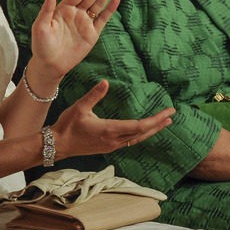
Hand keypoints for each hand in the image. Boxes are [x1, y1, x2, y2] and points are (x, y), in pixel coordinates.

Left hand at [27, 0, 119, 90]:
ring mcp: (85, 23)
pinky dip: (110, 9)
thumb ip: (46, 9)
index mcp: (64, 8)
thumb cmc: (41, 46)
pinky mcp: (92, 34)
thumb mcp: (40, 26)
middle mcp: (76, 13)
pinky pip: (103, 19)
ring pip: (99, 4)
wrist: (50, 65)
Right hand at [50, 79, 173, 159]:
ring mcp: (112, 146)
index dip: (156, 120)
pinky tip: (143, 130)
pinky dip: (141, 134)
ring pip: (138, 139)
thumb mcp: (80, 107)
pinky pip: (130, 141)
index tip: (168, 113)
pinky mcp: (108, 147)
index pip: (140, 126)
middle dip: (158, 124)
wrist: (58, 145)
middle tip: (171, 115)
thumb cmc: (67, 125)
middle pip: (143, 133)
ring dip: (151, 130)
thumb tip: (106, 81)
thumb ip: (94, 95)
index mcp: (110, 130)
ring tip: (163, 123)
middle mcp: (114, 140)